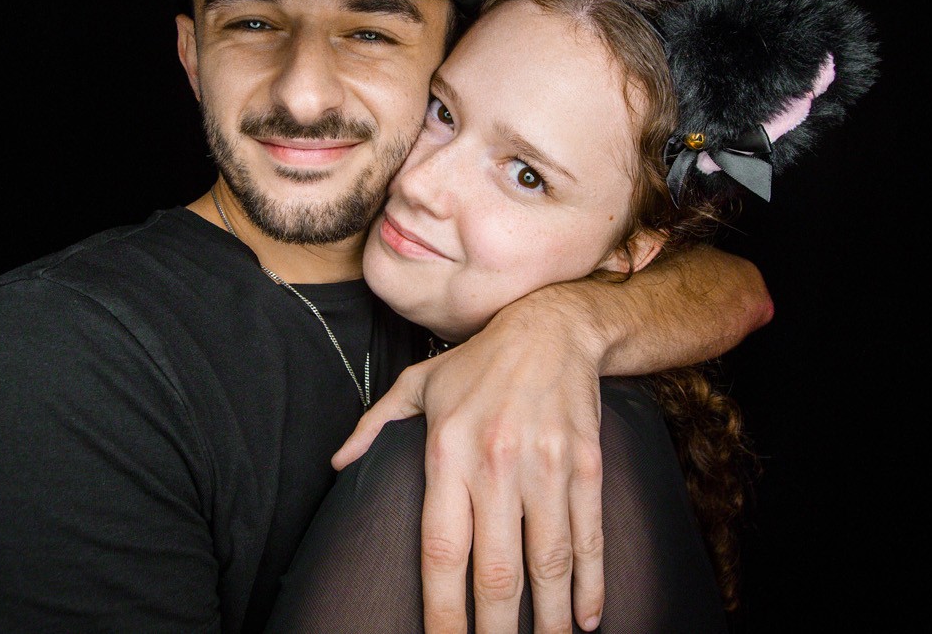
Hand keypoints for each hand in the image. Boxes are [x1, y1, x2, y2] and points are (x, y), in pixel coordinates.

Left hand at [333, 297, 606, 632]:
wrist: (553, 328)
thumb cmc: (478, 363)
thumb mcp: (418, 383)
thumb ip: (376, 425)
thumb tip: (340, 464)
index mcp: (448, 451)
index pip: (442, 551)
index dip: (442, 611)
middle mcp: (497, 464)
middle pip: (497, 572)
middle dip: (495, 630)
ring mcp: (547, 467)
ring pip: (549, 564)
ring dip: (547, 620)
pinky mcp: (587, 466)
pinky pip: (590, 537)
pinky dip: (591, 586)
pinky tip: (585, 619)